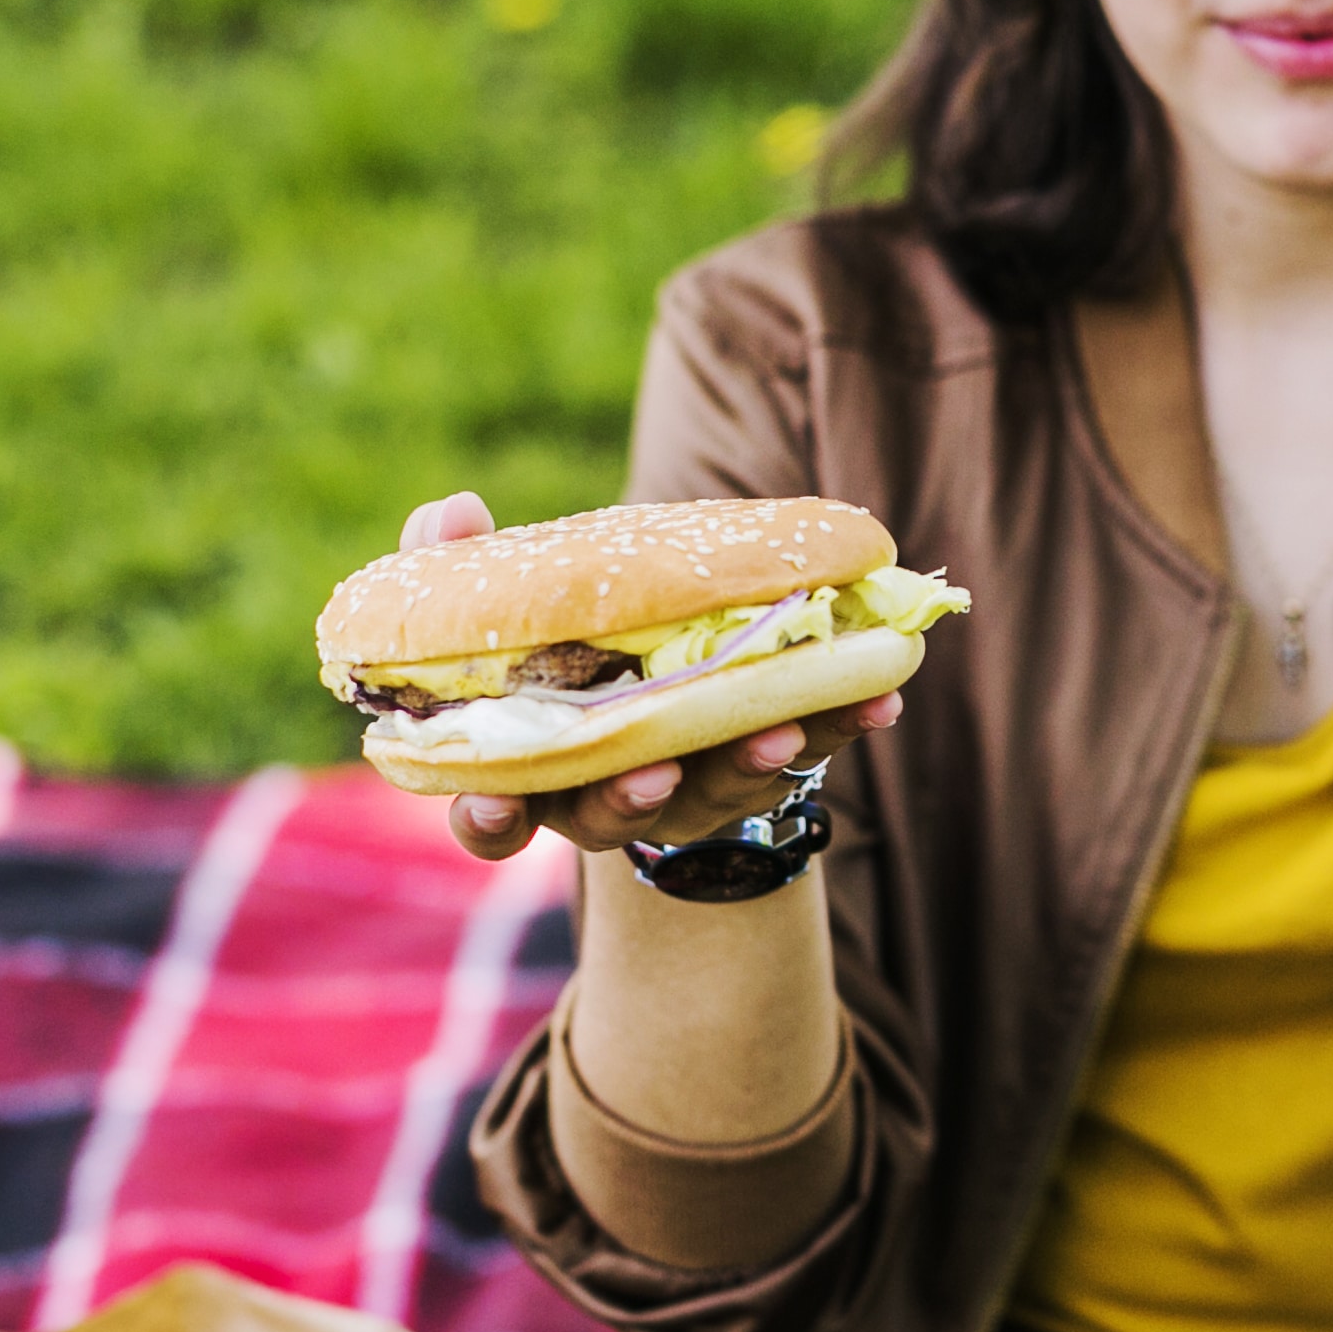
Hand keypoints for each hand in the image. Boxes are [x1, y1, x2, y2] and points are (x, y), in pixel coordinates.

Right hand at [396, 490, 907, 864]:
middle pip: (606, 816)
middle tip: (656, 772)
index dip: (487, 818)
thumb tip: (453, 512)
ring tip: (783, 728)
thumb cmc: (557, 645)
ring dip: (747, 764)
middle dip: (630, 797)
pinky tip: (878, 697)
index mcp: (525, 771)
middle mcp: (599, 797)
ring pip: (712, 795)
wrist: (653, 676)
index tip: (493, 806)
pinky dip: (840, 723)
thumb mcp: (507, 607)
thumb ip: (467, 566)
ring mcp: (685, 792)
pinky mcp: (759, 769)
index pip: (490, 818)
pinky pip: (804, 754)